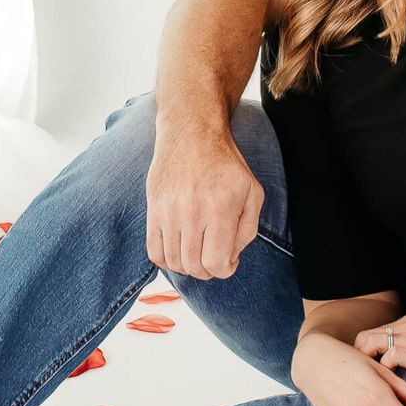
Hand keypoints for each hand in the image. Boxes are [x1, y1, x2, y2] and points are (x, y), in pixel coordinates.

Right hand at [146, 118, 262, 278]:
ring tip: (198, 252)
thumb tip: (231, 257)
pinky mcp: (152, 210)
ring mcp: (168, 213)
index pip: (217, 263)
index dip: (225, 269)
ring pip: (174, 263)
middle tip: (213, 257)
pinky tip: (179, 250)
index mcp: (220, 210)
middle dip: (208, 270)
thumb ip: (248, 229)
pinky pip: (154, 252)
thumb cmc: (226, 164)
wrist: (191, 134)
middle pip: (195, 267)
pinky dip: (166, 260)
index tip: (228, 260)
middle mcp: (191, 214)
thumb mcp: (252, 192)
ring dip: (188, 266)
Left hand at [353, 313, 405, 383]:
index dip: (365, 352)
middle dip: (357, 359)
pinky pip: (389, 357)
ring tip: (370, 386)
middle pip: (364, 337)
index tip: (364, 371)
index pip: (373, 333)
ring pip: (371, 344)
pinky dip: (385, 372)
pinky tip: (391, 387)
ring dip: (366, 366)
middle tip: (361, 382)